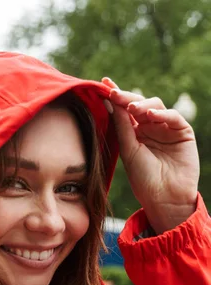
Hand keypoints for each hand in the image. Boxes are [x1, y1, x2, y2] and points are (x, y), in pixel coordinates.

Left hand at [102, 77, 199, 233]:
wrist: (164, 198)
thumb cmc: (143, 179)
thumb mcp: (128, 151)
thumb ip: (122, 126)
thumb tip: (112, 101)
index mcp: (135, 133)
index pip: (124, 110)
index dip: (115, 96)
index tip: (104, 83)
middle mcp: (150, 128)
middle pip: (139, 104)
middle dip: (126, 97)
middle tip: (114, 93)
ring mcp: (166, 129)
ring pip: (155, 106)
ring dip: (143, 104)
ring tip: (132, 108)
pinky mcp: (183, 132)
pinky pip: (173, 116)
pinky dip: (162, 114)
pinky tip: (150, 116)